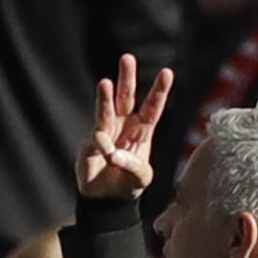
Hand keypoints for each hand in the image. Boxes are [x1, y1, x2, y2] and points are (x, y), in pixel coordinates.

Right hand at [75, 54, 173, 200]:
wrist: (107, 199)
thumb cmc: (129, 186)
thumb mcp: (141, 178)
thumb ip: (132, 165)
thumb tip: (113, 154)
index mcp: (142, 131)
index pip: (152, 107)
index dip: (159, 91)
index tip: (167, 72)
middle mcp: (123, 126)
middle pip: (126, 97)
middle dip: (127, 78)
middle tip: (127, 58)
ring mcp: (106, 132)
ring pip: (106, 109)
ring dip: (105, 97)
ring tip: (105, 83)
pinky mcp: (90, 143)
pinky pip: (96, 139)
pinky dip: (102, 145)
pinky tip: (106, 154)